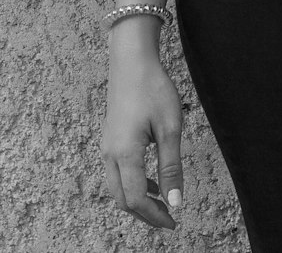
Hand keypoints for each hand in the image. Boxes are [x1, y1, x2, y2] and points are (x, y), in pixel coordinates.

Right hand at [101, 34, 182, 230]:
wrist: (131, 59)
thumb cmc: (153, 88)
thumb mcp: (170, 127)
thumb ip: (171, 167)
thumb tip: (174, 202)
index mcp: (125, 154)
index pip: (136, 199)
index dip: (154, 216)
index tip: (174, 222)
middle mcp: (110, 154)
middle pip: (122, 199)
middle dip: (144, 214)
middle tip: (168, 217)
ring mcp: (106, 146)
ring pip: (117, 188)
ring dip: (137, 200)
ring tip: (161, 200)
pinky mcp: (109, 139)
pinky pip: (116, 173)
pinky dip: (132, 184)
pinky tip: (151, 178)